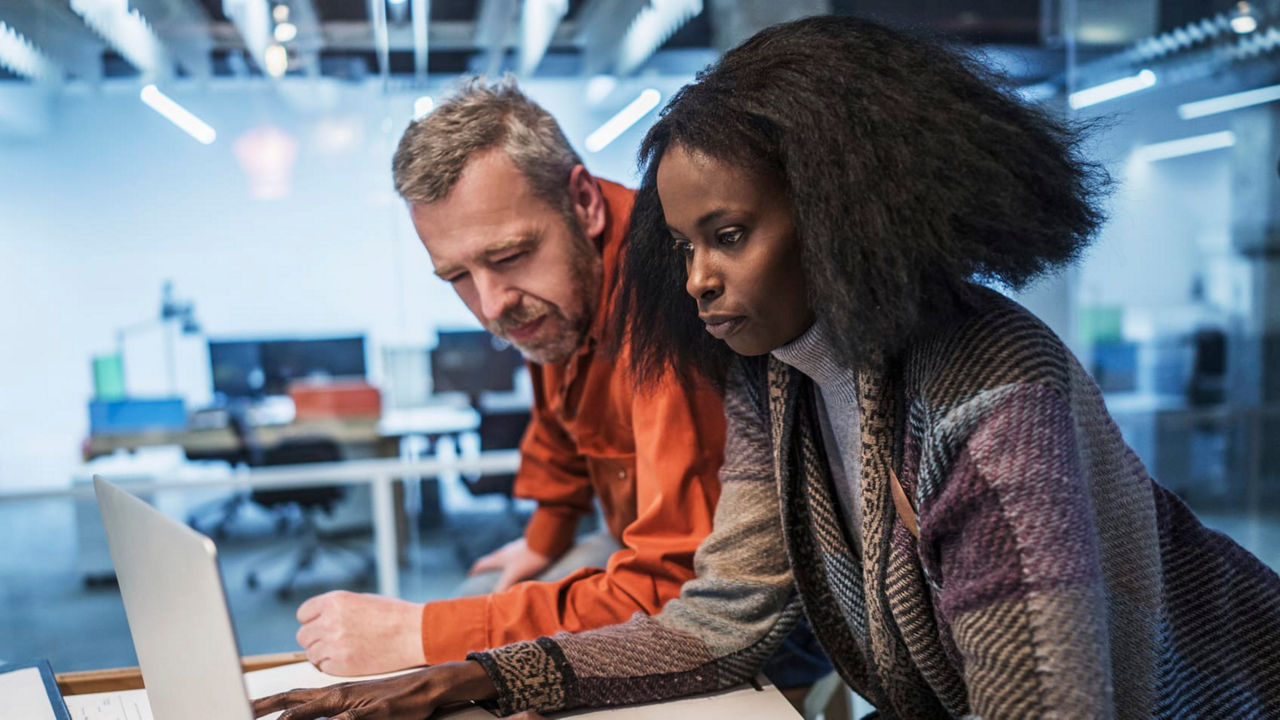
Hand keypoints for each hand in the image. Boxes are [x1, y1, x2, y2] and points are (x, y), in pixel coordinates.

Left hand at [252, 660, 496, 718]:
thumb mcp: (361, 706)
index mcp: (333, 693)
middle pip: (290, 700)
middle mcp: (336, 695)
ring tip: (263, 718)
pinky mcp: (369, 713)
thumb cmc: (395, 698)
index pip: (290, 697)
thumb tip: (317, 719)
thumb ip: (338, 714)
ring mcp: (351, 704)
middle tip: (237, 709)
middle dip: (262, 707)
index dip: (264, 703)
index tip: (244, 707)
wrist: (428, 686)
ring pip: (309, 712)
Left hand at [295, 590, 424, 675]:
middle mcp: (329, 621)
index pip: (303, 614)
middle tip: (332, 640)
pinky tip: (349, 658)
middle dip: (315, 638)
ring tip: (343, 650)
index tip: (320, 625)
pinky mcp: (341, 665)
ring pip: (311, 654)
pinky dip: (333, 665)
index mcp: (334, 601)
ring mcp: (334, 644)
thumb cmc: (393, 615)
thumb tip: (318, 620)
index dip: (312, 620)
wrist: (414, 633)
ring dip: (323, 653)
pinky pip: (324, 667)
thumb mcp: (361, 600)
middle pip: (303, 635)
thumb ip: (336, 608)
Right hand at [467, 538, 552, 592]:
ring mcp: (518, 547)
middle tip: (489, 575)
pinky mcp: (530, 547)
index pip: (482, 564)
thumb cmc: (529, 558)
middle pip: (494, 559)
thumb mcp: (514, 575)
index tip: (472, 575)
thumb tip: (492, 599)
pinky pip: (520, 555)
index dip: (476, 571)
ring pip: (507, 557)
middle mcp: (506, 551)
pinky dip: (518, 563)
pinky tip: (526, 568)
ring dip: (505, 565)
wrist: (548, 541)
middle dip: (490, 568)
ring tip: (508, 574)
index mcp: (500, 558)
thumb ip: (502, 587)